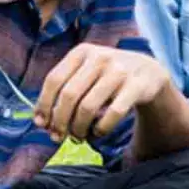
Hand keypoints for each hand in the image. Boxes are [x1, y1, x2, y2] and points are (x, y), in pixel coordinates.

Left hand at [33, 44, 172, 141]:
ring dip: (79, 128)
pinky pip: (113, 114)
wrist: (148, 72)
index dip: (44, 105)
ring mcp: (120, 70)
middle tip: (59, 136)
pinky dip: (101, 128)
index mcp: (82, 52)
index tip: (41, 124)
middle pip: (69, 96)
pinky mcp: (137, 86)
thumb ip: (63, 92)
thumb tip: (40, 123)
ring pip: (88, 107)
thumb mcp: (86, 73)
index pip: (54, 80)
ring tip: (79, 136)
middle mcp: (100, 57)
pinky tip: (98, 132)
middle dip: (60, 121)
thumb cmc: (106, 77)